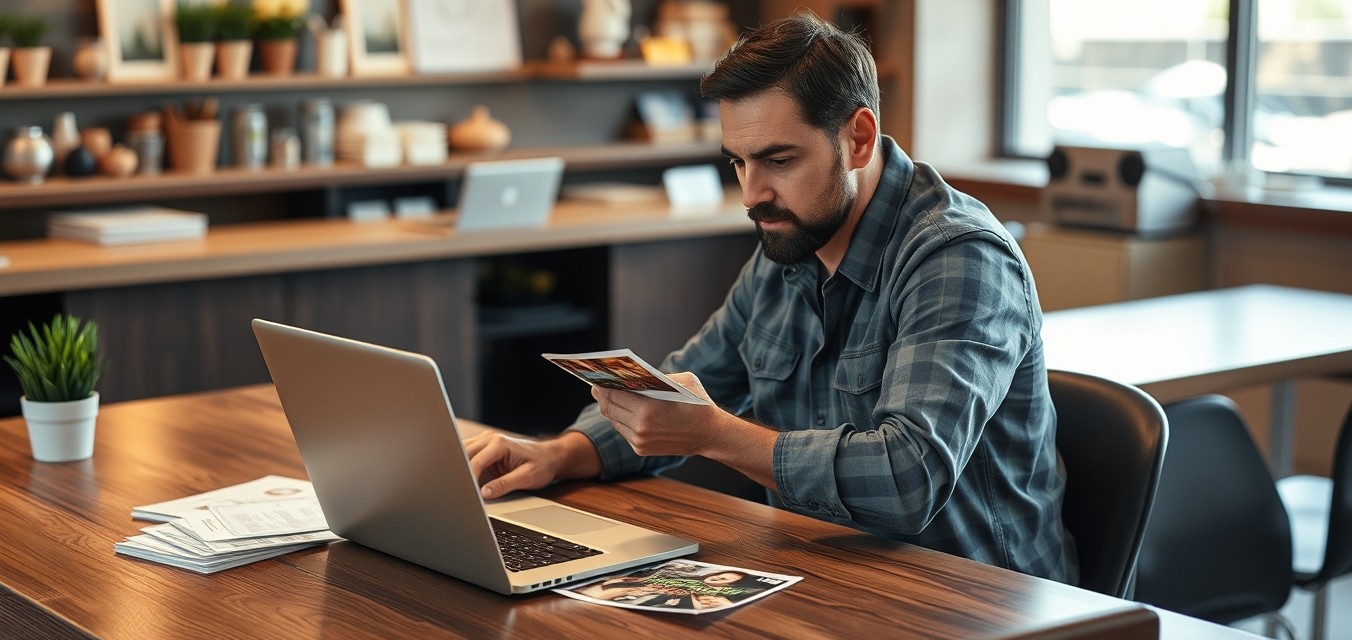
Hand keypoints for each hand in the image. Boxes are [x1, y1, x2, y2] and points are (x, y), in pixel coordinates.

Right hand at [464, 431, 599, 499]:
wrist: (549, 456)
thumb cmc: (541, 465)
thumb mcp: (526, 478)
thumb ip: (504, 485)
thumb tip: (484, 493)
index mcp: (499, 443)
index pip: (475, 462)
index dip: (467, 478)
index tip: (463, 492)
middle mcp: (490, 438)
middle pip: (463, 455)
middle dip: (458, 473)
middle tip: (455, 492)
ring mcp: (485, 440)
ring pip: (461, 453)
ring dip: (459, 469)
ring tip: (457, 487)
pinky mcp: (483, 447)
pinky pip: (466, 456)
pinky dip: (463, 467)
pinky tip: (463, 480)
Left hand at [591, 371, 722, 456]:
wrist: (710, 434)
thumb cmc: (698, 403)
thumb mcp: (681, 381)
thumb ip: (656, 377)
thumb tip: (635, 374)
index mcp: (648, 409)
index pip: (614, 395)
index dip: (603, 386)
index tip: (597, 378)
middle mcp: (640, 427)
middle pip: (609, 409)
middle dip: (602, 396)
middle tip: (596, 386)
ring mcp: (639, 441)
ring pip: (614, 421)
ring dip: (610, 409)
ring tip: (606, 397)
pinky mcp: (641, 449)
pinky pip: (623, 431)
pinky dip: (621, 420)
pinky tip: (621, 411)